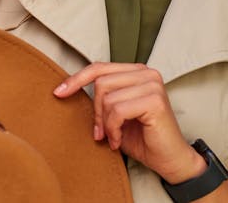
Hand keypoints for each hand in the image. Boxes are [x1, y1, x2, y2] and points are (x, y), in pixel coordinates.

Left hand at [53, 63, 205, 183]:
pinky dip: (113, 129)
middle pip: (101, 83)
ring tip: (113, 137)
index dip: (77, 79)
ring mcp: (152, 84)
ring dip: (106, 123)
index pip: (100, 67)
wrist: (169, 159)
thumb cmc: (142, 138)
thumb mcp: (116, 114)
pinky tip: (118, 140)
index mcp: (137, 72)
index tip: (58, 92)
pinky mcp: (154, 100)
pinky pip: (117, 111)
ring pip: (108, 98)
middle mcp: (146, 73)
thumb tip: (67, 89)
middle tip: (101, 132)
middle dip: (96, 112)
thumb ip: (102, 99)